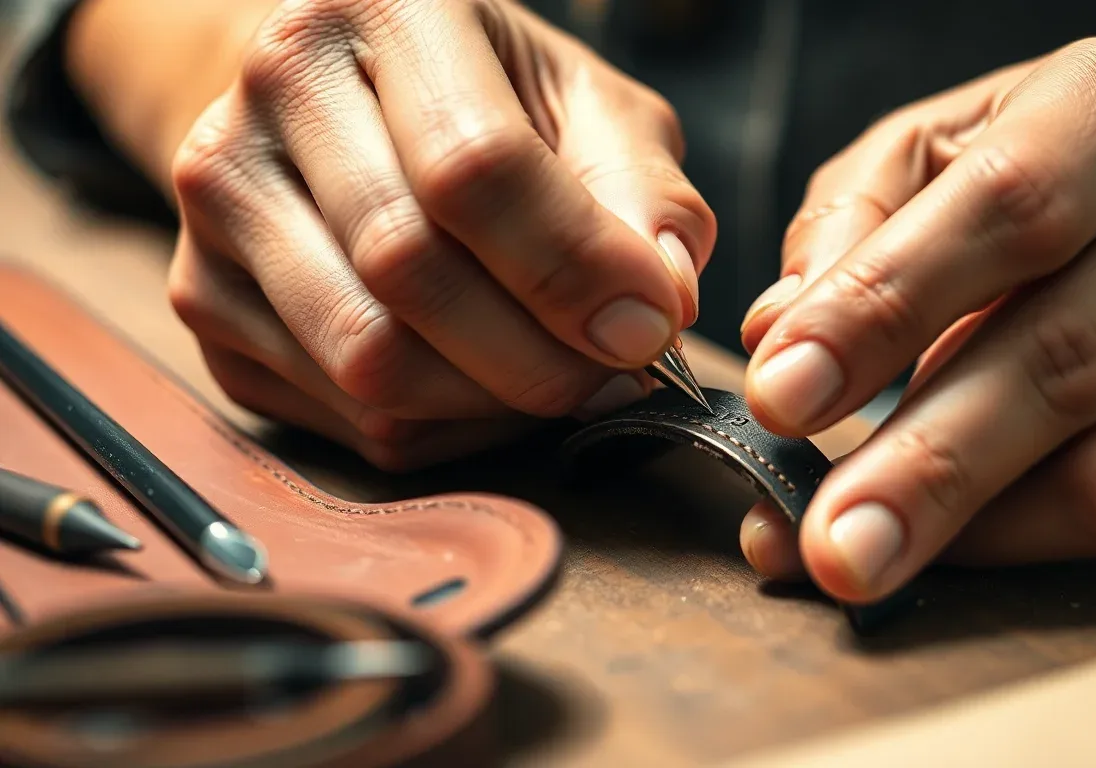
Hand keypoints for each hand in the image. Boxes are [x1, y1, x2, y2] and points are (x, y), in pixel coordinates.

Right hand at [161, 0, 713, 468]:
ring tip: (557, 377)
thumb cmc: (492, 104)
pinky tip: (485, 389)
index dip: (572, 267)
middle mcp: (274, 91)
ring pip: (368, 361)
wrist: (351, 108)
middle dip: (540, 356)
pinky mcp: (205, 299)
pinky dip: (443, 430)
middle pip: (409, 273)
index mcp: (380, 9)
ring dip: (492, 403)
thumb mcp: (587, 107)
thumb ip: (641, 190)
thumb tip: (658, 298)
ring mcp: (222, 201)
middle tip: (613, 372)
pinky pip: (344, 415)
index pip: (473, 166)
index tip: (647, 325)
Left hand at [737, 37, 1095, 602]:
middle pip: (1064, 360)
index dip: (882, 310)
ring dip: (971, 533)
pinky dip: (1028, 547)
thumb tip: (780, 336)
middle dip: (925, 466)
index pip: (1007, 210)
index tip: (778, 397)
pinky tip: (950, 544)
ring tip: (863, 557)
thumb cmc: (1025, 183)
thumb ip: (845, 228)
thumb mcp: (920, 158)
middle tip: (827, 545)